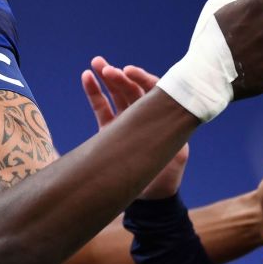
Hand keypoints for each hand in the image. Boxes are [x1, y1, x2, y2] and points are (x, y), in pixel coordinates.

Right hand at [82, 57, 186, 198]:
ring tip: (95, 63)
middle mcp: (146, 115)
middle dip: (120, 76)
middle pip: (133, 89)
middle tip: (106, 68)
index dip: (141, 78)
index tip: (128, 71)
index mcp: (163, 117)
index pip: (153, 90)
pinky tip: (87, 77)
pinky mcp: (111, 130)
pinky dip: (95, 93)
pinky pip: (102, 108)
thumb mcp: (176, 156)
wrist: (150, 199)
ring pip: (117, 94)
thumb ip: (170, 139)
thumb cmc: (166, 177)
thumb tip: (163, 122)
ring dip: (106, 77)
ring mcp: (127, 120)